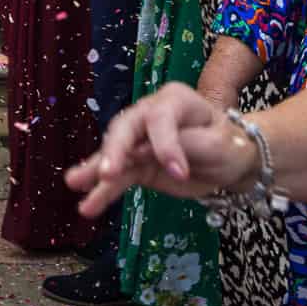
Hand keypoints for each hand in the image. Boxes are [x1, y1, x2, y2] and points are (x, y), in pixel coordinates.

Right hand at [63, 81, 258, 217]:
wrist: (231, 159)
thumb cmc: (228, 144)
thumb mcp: (219, 144)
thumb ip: (185, 145)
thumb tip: (146, 153)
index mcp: (174, 100)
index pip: (160, 118)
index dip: (165, 145)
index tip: (179, 173)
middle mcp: (149, 115)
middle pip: (126, 129)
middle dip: (115, 151)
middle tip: (108, 173)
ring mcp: (139, 140)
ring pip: (114, 153)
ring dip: (95, 170)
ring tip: (75, 183)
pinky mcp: (137, 165)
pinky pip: (118, 177)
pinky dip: (103, 191)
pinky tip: (87, 205)